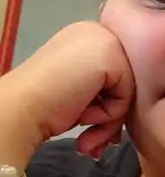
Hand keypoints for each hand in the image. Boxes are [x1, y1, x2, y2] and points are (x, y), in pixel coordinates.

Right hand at [5, 21, 135, 157]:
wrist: (23, 107)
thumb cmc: (45, 104)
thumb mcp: (80, 90)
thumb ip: (104, 89)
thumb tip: (124, 113)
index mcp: (88, 38)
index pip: (118, 75)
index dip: (108, 107)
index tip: (93, 130)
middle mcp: (98, 33)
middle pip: (126, 82)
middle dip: (111, 119)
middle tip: (93, 143)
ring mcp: (106, 41)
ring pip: (128, 90)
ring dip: (108, 122)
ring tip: (87, 138)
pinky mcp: (111, 55)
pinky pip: (127, 95)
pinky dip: (108, 115)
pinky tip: (83, 117)